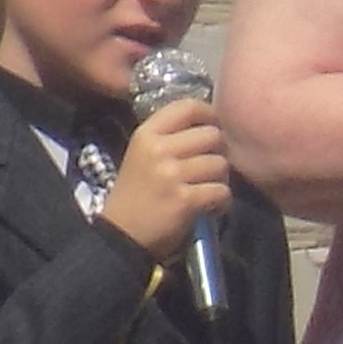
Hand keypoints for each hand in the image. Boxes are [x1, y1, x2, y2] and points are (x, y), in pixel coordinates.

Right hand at [102, 90, 232, 261]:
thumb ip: (171, 137)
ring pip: (220, 164)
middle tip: (211, 168)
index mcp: (146, 134)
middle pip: (212, 135)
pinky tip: (210, 208)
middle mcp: (158, 149)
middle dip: (219, 152)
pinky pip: (221, 191)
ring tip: (209, 190)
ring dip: (221, 179)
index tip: (214, 127)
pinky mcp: (185, 200)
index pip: (187, 107)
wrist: (121, 236)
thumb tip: (212, 125)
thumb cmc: (136, 195)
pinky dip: (222, 202)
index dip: (209, 114)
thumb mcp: (143, 156)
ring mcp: (171, 174)